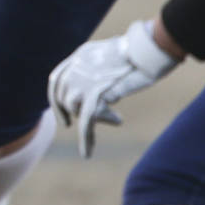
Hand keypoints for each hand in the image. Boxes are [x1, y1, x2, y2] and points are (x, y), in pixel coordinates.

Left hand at [47, 20, 178, 157]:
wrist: (148, 50)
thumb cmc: (139, 53)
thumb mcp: (112, 57)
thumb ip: (99, 70)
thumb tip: (100, 93)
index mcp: (80, 56)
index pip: (57, 80)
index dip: (57, 101)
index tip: (63, 119)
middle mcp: (76, 66)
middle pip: (63, 97)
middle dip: (73, 114)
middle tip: (87, 126)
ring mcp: (84, 79)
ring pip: (76, 110)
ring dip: (95, 119)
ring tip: (116, 118)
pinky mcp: (96, 93)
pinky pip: (86, 121)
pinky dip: (85, 139)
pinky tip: (86, 153)